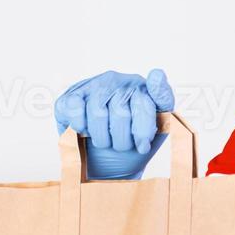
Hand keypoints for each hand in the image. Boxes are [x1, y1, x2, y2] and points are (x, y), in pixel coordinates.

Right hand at [54, 68, 174, 180]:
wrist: (105, 161)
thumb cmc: (132, 143)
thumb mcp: (157, 128)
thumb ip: (162, 100)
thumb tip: (156, 72)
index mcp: (142, 88)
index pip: (145, 101)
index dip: (143, 130)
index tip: (142, 145)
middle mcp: (119, 81)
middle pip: (121, 113)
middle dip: (122, 140)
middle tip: (122, 146)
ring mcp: (94, 86)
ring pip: (97, 112)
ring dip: (101, 138)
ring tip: (105, 142)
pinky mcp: (72, 95)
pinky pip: (75, 108)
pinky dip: (80, 126)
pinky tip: (86, 130)